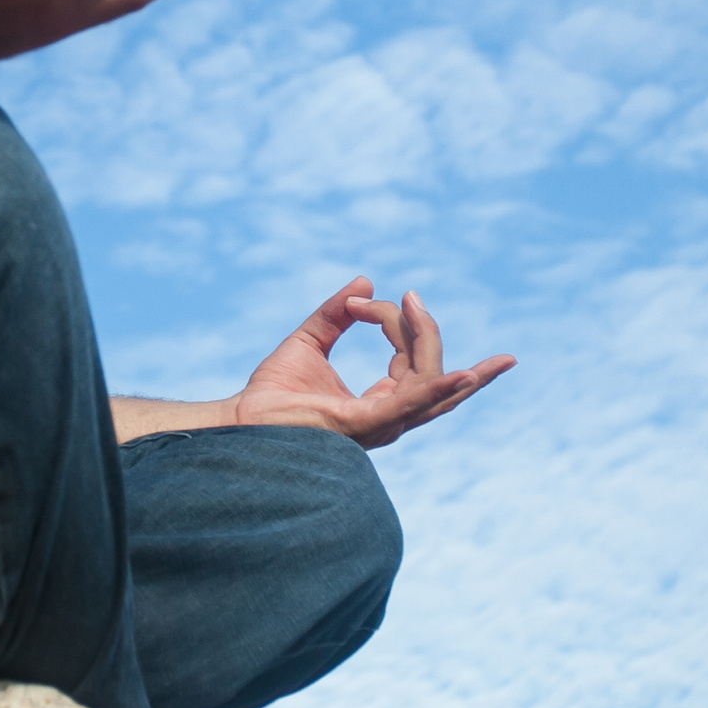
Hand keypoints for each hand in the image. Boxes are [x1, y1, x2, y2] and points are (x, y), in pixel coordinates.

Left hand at [231, 277, 512, 449]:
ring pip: (428, 383)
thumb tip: (364, 283)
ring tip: (417, 307)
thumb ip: (336, 313)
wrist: (241, 418)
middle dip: (428, 331)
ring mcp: (378, 425)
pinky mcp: (363, 424)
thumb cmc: (272, 392)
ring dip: (433, 344)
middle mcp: (387, 419)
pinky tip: (465, 375)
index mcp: (379, 404)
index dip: (396, 324)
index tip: (361, 302)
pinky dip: (438, 389)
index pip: (411, 361)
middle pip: (431, 372)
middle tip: (410, 296)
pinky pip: (410, 406)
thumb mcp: (309, 341)